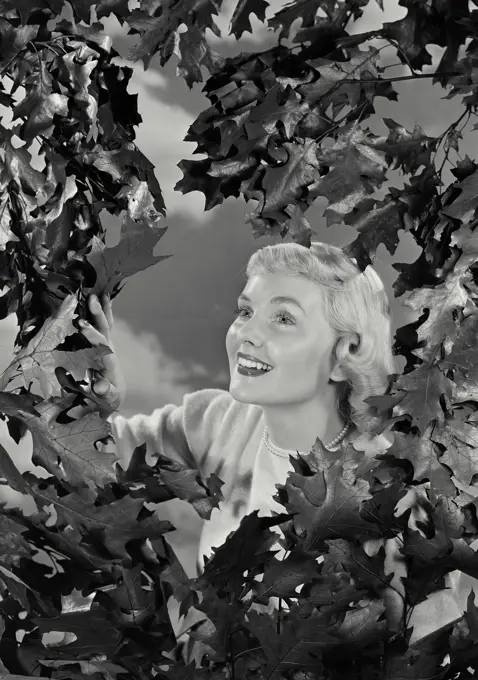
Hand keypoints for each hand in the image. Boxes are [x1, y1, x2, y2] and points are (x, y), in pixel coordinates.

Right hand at [78, 293, 125, 413]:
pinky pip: (105, 325)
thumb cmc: (108, 397)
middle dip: (98, 316)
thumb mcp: (106, 398)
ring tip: (99, 293)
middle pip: (105, 330)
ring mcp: (107, 345)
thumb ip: (104, 392)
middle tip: (91, 300)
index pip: (101, 345)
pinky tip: (104, 296)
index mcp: (108, 362)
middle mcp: (109, 350)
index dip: (92, 335)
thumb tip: (101, 387)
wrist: (113, 395)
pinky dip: (104, 311)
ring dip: (102, 309)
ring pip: (106, 324)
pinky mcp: (103, 343)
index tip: (81, 325)